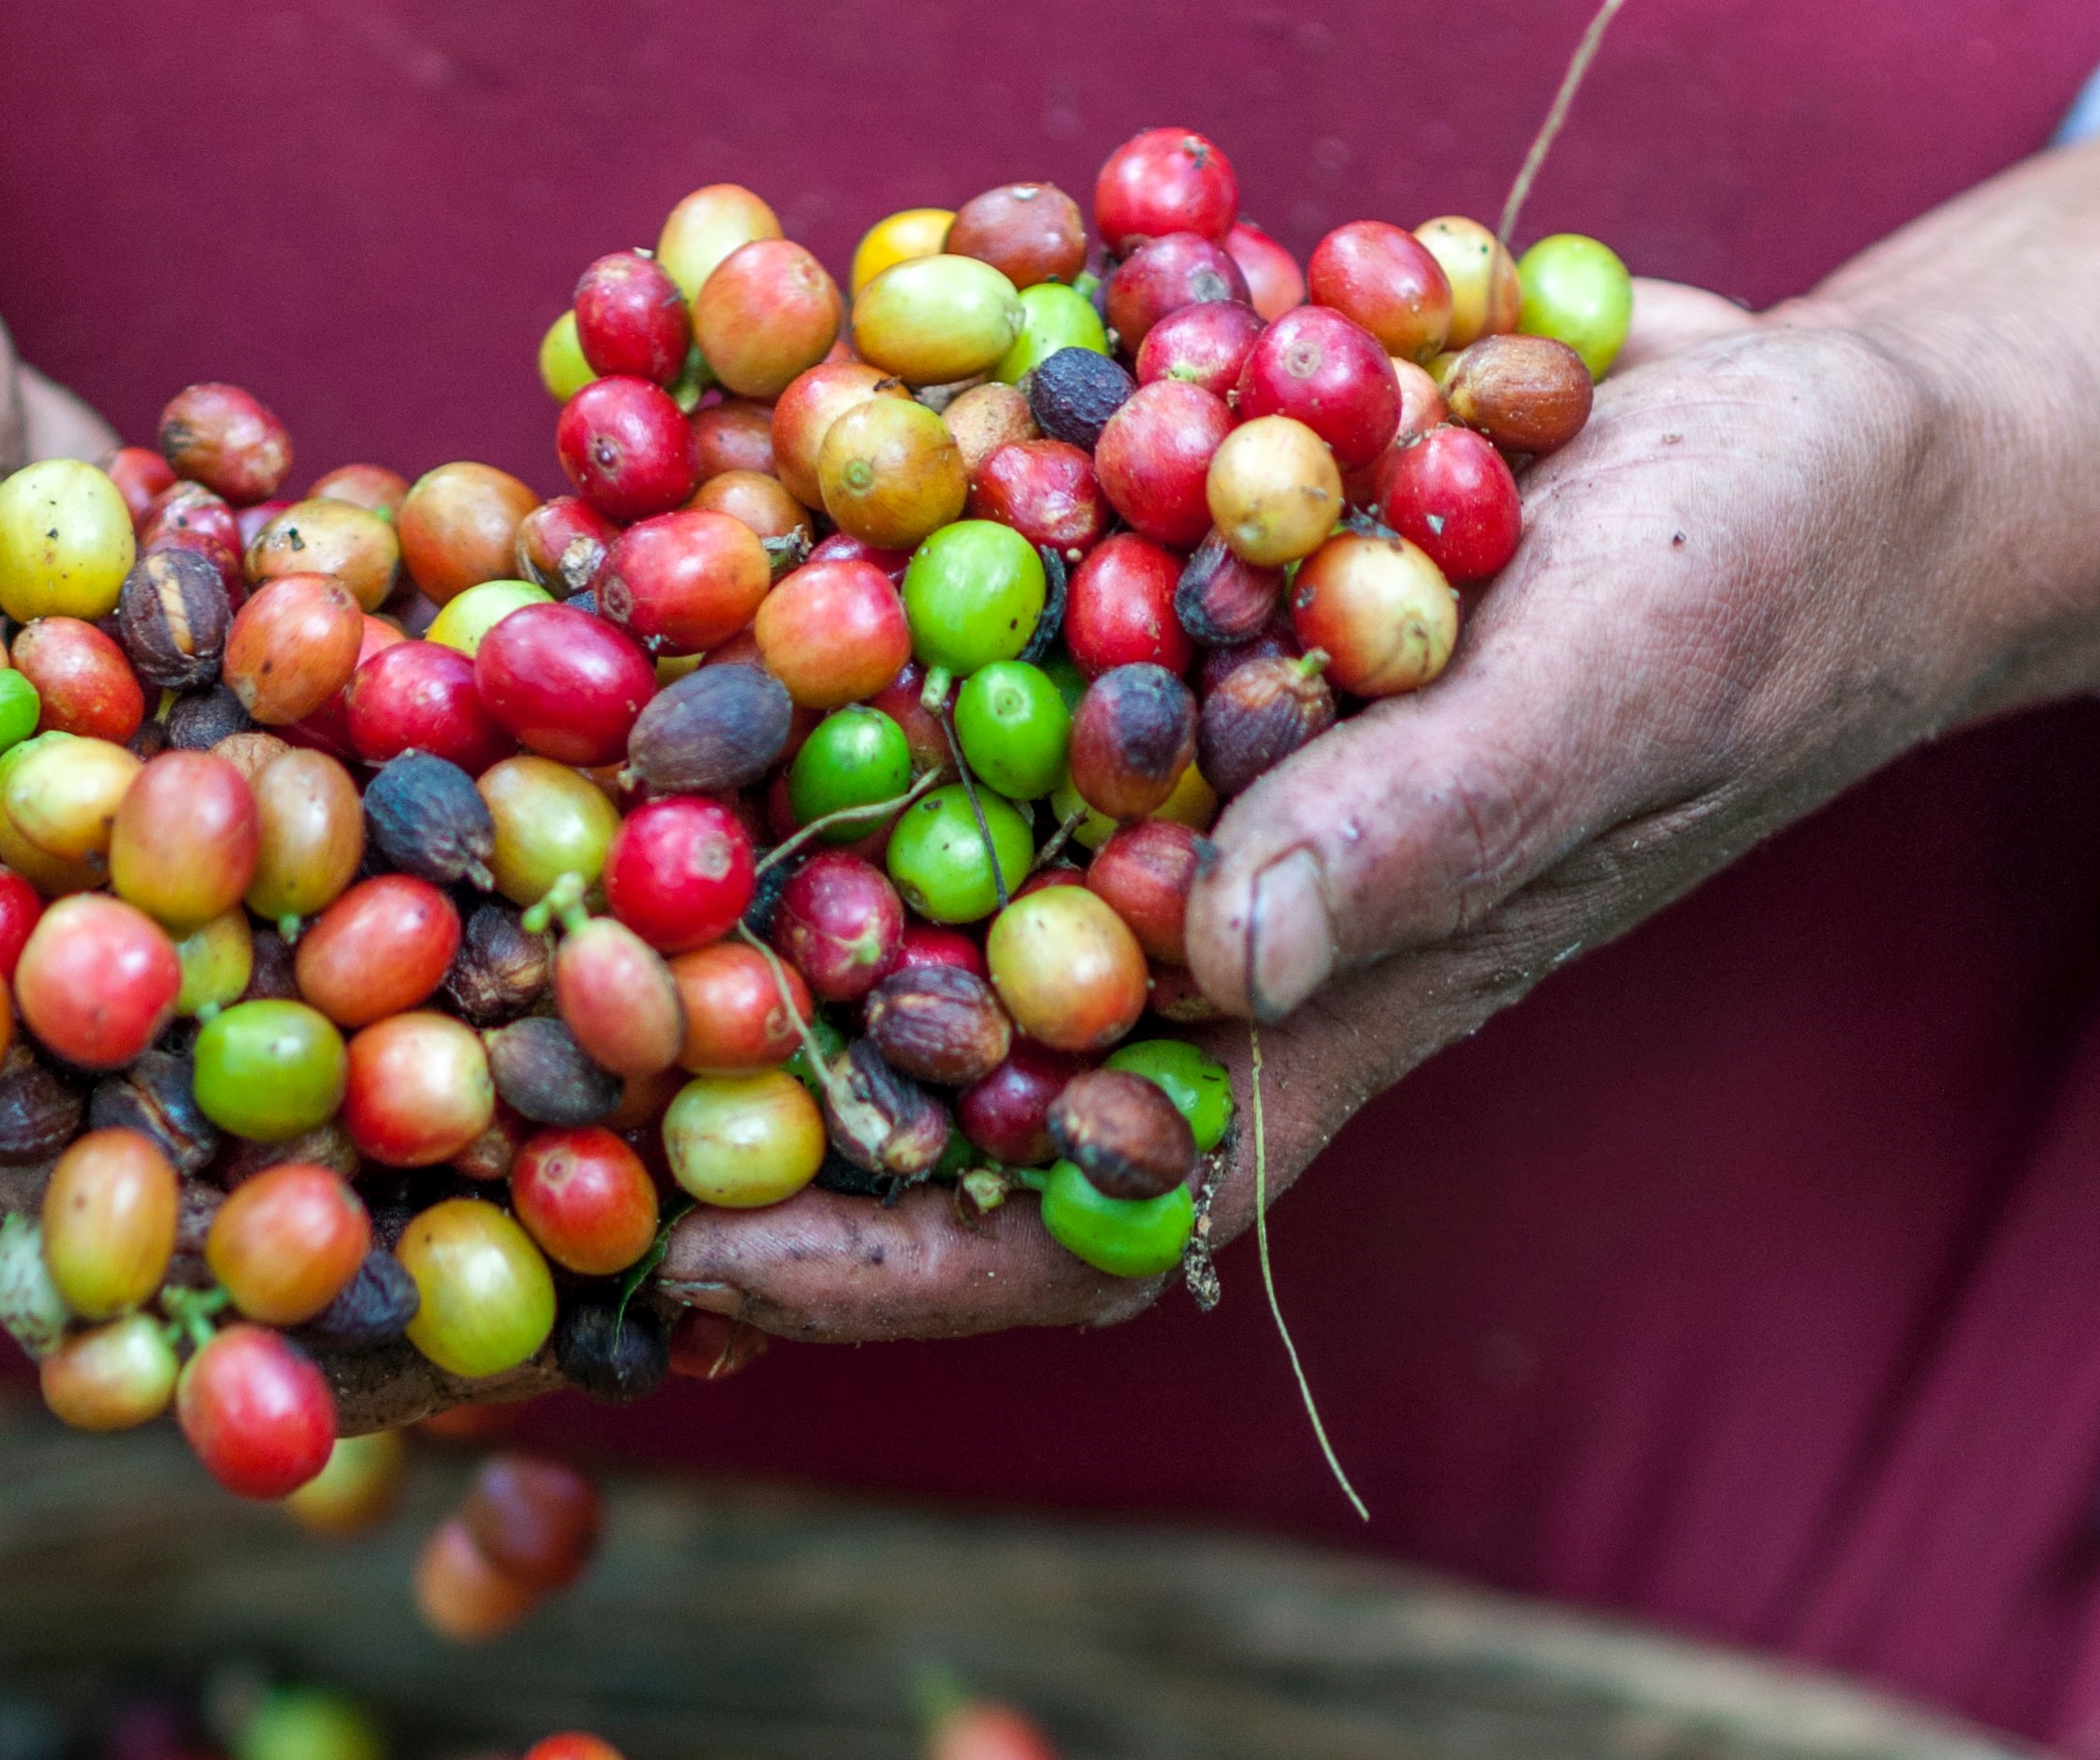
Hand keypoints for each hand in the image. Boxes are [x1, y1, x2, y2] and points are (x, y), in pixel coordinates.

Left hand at [655, 270, 2093, 1339]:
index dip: (879, 1256)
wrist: (1802, 442)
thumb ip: (1427, 828)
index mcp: (1307, 1011)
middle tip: (530, 1037)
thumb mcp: (1614, 696)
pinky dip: (855, 617)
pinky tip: (719, 556)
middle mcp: (1196, 910)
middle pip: (931, 1030)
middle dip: (741, 1052)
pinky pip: (974, 652)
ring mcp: (1160, 769)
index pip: (1067, 1199)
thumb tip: (1231, 945)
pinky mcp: (1152, 623)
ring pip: (916, 839)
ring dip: (748, 833)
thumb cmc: (1758, 603)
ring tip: (547, 808)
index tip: (687, 1261)